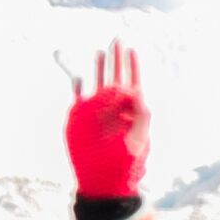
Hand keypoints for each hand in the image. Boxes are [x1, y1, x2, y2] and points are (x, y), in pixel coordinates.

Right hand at [65, 46, 147, 202]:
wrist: (103, 181)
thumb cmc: (126, 167)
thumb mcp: (139, 142)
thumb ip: (141, 118)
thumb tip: (139, 93)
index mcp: (130, 112)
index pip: (133, 83)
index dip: (133, 66)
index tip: (132, 50)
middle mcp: (113, 108)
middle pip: (115, 77)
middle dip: (117, 59)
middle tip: (118, 39)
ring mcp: (95, 111)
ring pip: (97, 82)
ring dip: (100, 67)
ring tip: (102, 51)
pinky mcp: (79, 117)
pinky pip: (78, 94)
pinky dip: (77, 82)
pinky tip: (79, 72)